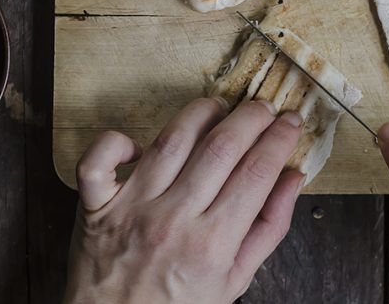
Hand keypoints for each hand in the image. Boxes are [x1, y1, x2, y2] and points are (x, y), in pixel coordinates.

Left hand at [64, 98, 305, 303]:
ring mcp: (131, 209)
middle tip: (263, 108)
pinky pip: (98, 160)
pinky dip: (116, 141)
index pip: (257, 172)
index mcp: (213, 244)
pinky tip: (139, 142)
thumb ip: (268, 228)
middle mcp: (173, 220)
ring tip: (220, 108)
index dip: (279, 139)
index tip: (290, 124)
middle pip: (221, 147)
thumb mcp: (235, 281)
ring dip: (201, 113)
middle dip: (251, 118)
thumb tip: (293, 178)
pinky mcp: (95, 207)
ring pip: (171, 140)